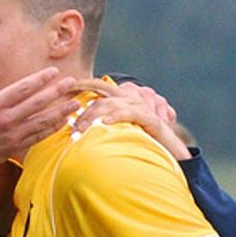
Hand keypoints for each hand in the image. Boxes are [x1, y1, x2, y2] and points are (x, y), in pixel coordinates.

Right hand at [0, 57, 77, 169]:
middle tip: (72, 82)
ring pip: (41, 122)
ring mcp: (11, 135)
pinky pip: (37, 137)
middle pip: (37, 103)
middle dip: (56, 92)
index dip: (39, 79)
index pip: (22, 89)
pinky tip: (63, 123)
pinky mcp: (13, 148)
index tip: (53, 72)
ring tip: (75, 104)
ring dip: (60, 112)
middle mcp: (6, 120)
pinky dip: (51, 130)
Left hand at [71, 80, 190, 160]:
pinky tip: (105, 123)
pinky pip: (130, 113)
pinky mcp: (150, 118)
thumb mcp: (117, 131)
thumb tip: (76, 127)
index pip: (99, 86)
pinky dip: (116, 116)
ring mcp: (141, 106)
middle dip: (84, 111)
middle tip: (72, 127)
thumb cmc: (140, 141)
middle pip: (101, 97)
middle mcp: (131, 98)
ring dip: (93, 117)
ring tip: (81, 130)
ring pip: (111, 104)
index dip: (82, 84)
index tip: (66, 88)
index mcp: (122, 98)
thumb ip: (101, 124)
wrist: (169, 151)